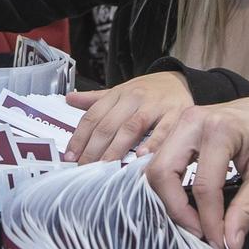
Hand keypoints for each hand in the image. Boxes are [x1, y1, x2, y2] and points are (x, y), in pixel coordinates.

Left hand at [63, 72, 192, 162]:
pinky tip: (142, 157)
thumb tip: (69, 99)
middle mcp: (134, 98)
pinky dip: (152, 144)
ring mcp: (155, 106)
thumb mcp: (121, 91)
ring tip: (106, 165)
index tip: (70, 156)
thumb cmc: (148, 91)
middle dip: (94, 148)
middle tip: (85, 167)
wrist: (180, 80)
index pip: (93, 116)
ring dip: (116, 148)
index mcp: (118, 94)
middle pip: (109, 124)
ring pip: (131, 127)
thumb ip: (96, 99)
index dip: (80, 137)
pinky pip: (163, 130)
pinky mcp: (176, 114)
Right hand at [144, 89, 248, 248]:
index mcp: (219, 130)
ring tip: (193, 220)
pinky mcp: (176, 128)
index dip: (209, 221)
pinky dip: (167, 186)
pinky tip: (185, 202)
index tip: (219, 244)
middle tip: (198, 233)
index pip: (204, 186)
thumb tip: (230, 242)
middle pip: (163, 173)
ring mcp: (180, 122)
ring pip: (155, 168)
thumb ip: (247, 209)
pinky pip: (160, 161)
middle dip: (177, 209)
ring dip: (168, 199)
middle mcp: (192, 121)